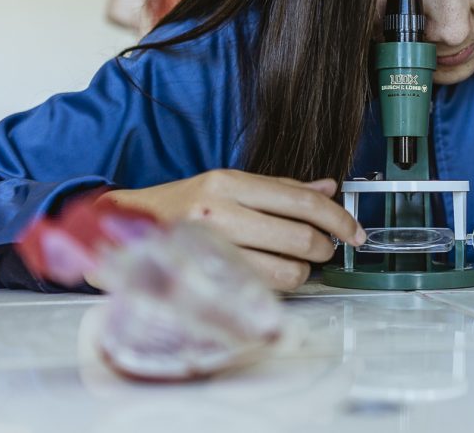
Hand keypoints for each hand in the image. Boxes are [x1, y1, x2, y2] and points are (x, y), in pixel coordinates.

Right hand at [107, 170, 365, 290]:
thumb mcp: (226, 185)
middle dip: (324, 247)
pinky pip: (261, 291)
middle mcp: (219, 212)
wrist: (119, 231)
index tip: (354, 232)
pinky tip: (269, 276)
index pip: (302, 201)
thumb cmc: (178, 207)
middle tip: (323, 248)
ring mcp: (209, 249)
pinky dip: (277, 287)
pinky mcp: (203, 280)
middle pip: (300, 237)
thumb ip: (279, 188)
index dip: (338, 219)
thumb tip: (328, 187)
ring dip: (302, 272)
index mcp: (229, 182)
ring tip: (293, 263)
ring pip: (286, 270)